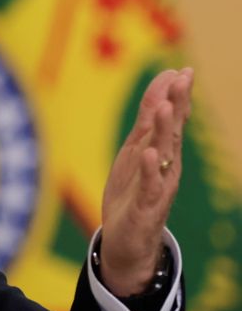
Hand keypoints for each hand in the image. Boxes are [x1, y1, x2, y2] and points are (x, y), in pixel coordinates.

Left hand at [99, 67, 192, 296]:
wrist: (127, 241)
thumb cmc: (132, 193)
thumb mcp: (136, 152)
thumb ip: (148, 123)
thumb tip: (162, 90)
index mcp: (160, 151)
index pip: (169, 118)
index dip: (174, 94)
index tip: (180, 69)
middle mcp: (164, 165)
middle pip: (172, 131)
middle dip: (178, 104)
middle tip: (183, 78)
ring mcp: (158, 185)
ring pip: (164, 154)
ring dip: (166, 131)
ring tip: (168, 107)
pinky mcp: (147, 206)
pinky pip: (150, 186)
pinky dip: (150, 169)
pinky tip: (148, 154)